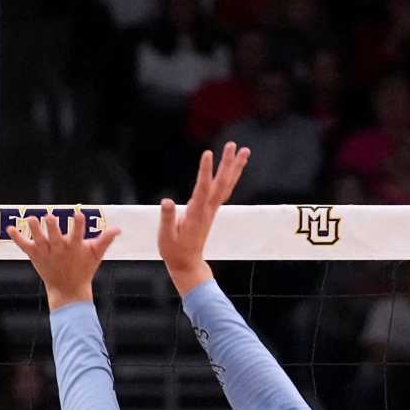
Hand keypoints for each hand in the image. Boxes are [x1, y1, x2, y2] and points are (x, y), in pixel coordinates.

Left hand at [7, 211, 120, 311]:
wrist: (68, 291)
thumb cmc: (83, 270)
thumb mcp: (96, 255)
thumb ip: (105, 240)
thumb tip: (119, 228)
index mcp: (75, 247)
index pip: (78, 233)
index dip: (78, 224)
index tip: (78, 215)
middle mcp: (60, 249)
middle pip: (55, 236)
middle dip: (52, 227)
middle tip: (49, 217)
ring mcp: (47, 253)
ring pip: (39, 239)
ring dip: (34, 230)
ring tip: (30, 219)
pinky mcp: (36, 256)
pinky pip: (24, 246)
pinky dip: (17, 238)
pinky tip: (10, 228)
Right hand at [158, 142, 250, 296]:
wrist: (187, 263)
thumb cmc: (174, 251)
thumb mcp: (165, 237)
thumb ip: (167, 219)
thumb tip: (166, 201)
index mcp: (195, 214)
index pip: (202, 189)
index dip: (205, 172)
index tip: (207, 154)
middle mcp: (207, 210)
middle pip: (221, 184)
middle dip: (227, 164)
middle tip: (232, 145)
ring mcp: (211, 210)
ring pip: (226, 185)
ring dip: (235, 167)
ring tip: (243, 150)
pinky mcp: (211, 210)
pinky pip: (224, 190)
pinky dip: (230, 177)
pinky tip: (233, 167)